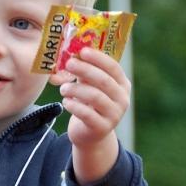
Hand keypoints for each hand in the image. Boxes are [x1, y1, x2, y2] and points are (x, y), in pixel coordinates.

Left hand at [58, 47, 130, 183]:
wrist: (90, 134)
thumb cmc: (89, 104)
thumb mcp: (90, 86)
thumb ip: (85, 72)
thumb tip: (71, 53)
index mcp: (122, 85)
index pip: (113, 67)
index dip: (98, 58)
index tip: (82, 51)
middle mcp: (123, 99)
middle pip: (104, 80)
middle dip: (85, 70)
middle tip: (69, 63)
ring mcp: (114, 115)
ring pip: (95, 96)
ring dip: (76, 89)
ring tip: (63, 88)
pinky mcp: (102, 128)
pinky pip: (87, 114)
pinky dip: (74, 105)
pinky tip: (66, 101)